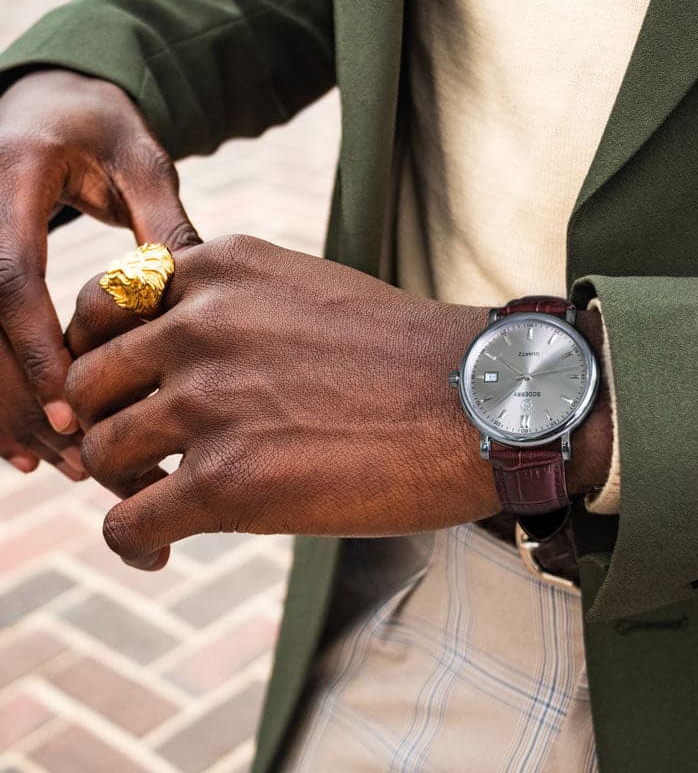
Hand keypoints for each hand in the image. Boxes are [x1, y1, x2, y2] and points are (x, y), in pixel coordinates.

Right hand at [0, 68, 198, 475]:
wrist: (43, 104)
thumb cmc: (99, 130)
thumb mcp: (141, 161)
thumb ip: (161, 220)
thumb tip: (190, 295)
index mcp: (9, 178)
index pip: (7, 276)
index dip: (36, 349)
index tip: (74, 413)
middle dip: (21, 398)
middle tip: (77, 456)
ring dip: (5, 410)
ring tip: (58, 463)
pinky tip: (25, 445)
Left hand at [64, 236, 612, 568]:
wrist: (485, 404)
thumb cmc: (409, 356)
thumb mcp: (311, 295)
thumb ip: (238, 311)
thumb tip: (185, 361)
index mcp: (224, 270)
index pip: (105, 304)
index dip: (102, 355)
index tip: (124, 392)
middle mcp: (201, 325)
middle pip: (89, 380)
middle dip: (103, 422)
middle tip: (136, 457)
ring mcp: (208, 401)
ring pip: (101, 450)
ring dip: (120, 484)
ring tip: (157, 504)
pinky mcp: (226, 481)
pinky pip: (126, 520)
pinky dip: (129, 541)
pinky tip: (159, 550)